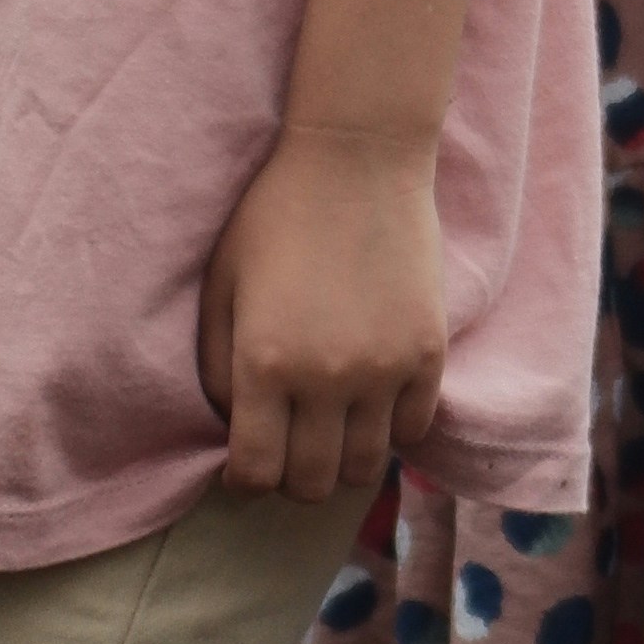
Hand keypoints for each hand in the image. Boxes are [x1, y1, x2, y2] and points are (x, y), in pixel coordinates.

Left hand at [195, 126, 450, 501]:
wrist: (357, 160)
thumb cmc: (275, 215)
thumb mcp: (221, 285)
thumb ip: (216, 366)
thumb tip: (232, 425)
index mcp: (265, 363)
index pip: (256, 472)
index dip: (245, 482)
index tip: (246, 467)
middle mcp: (326, 378)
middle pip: (312, 483)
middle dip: (292, 478)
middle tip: (288, 448)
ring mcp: (384, 370)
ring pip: (365, 467)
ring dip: (342, 461)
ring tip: (331, 431)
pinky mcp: (427, 354)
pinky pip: (413, 429)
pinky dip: (390, 430)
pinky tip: (371, 403)